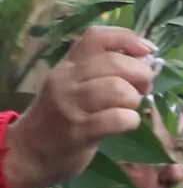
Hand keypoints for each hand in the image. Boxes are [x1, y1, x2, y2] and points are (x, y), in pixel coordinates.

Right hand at [3, 26, 154, 187]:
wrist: (30, 151)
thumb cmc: (63, 117)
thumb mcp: (76, 86)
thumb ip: (105, 72)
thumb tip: (146, 60)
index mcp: (68, 65)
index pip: (97, 36)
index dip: (128, 38)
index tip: (147, 51)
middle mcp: (66, 80)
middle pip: (114, 62)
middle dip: (141, 75)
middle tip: (142, 90)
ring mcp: (70, 105)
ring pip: (118, 89)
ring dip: (134, 100)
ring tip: (128, 108)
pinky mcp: (78, 132)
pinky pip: (117, 119)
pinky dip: (131, 121)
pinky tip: (125, 124)